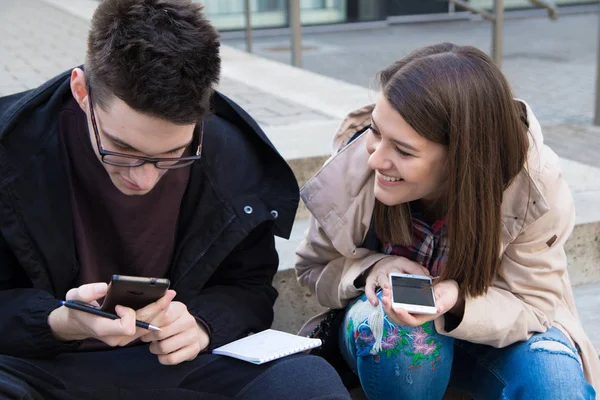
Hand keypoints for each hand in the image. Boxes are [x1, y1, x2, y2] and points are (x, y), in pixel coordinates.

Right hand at [48, 282, 175, 346]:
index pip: (126, 327)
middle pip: (143, 325)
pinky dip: (154, 314)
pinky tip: (161, 303)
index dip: (129, 314)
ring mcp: (124, 338)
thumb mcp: (75, 296)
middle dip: (156, 309)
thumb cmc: (77, 308)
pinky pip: (146, 326)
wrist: (76, 323)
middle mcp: (116, 338)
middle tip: (169, 293)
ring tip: (168, 296)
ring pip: (147, 327)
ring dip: (159, 311)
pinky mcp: (129, 335)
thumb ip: (87, 292)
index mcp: (103, 329)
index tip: (121, 304)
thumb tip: (104, 287)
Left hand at [140, 301, 208, 364]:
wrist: (189, 333)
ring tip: (155, 345)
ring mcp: (194, 335)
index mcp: (180, 308)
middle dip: (148, 338)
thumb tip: (135, 320)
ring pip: (164, 347)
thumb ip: (148, 314)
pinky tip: (162, 354)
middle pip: (160, 333)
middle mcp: (189, 321)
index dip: (148, 325)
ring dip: (154, 349)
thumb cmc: (168, 323)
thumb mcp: (160, 314)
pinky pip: (172, 359)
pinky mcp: (195, 349)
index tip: (142, 328)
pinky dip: (162, 358)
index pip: (162, 316)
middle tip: (147, 337)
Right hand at [365, 256, 429, 305]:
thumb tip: (428, 277)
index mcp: (400, 263)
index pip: (411, 267)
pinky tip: (376, 303)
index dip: (418, 273)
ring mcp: (379, 275)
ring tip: (388, 296)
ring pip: (382, 281)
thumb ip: (417, 269)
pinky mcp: (370, 281)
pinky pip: (369, 289)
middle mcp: (389, 268)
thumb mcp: (406, 264)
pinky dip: (371, 296)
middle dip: (398, 282)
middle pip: (394, 274)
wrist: (376, 262)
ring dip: (385, 288)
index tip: (426, 281)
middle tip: (403, 291)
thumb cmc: (395, 266)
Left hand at [380, 279, 458, 326]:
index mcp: (424, 316)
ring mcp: (409, 308)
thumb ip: (444, 303)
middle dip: (390, 309)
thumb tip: (438, 308)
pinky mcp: (405, 300)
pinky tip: (387, 286)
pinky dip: (389, 295)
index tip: (398, 308)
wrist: (446, 289)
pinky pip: (394, 301)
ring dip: (387, 302)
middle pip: (398, 318)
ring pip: (393, 310)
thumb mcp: (448, 298)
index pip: (411, 321)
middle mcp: (414, 314)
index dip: (403, 316)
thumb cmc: (448, 295)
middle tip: (385, 297)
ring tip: (385, 290)